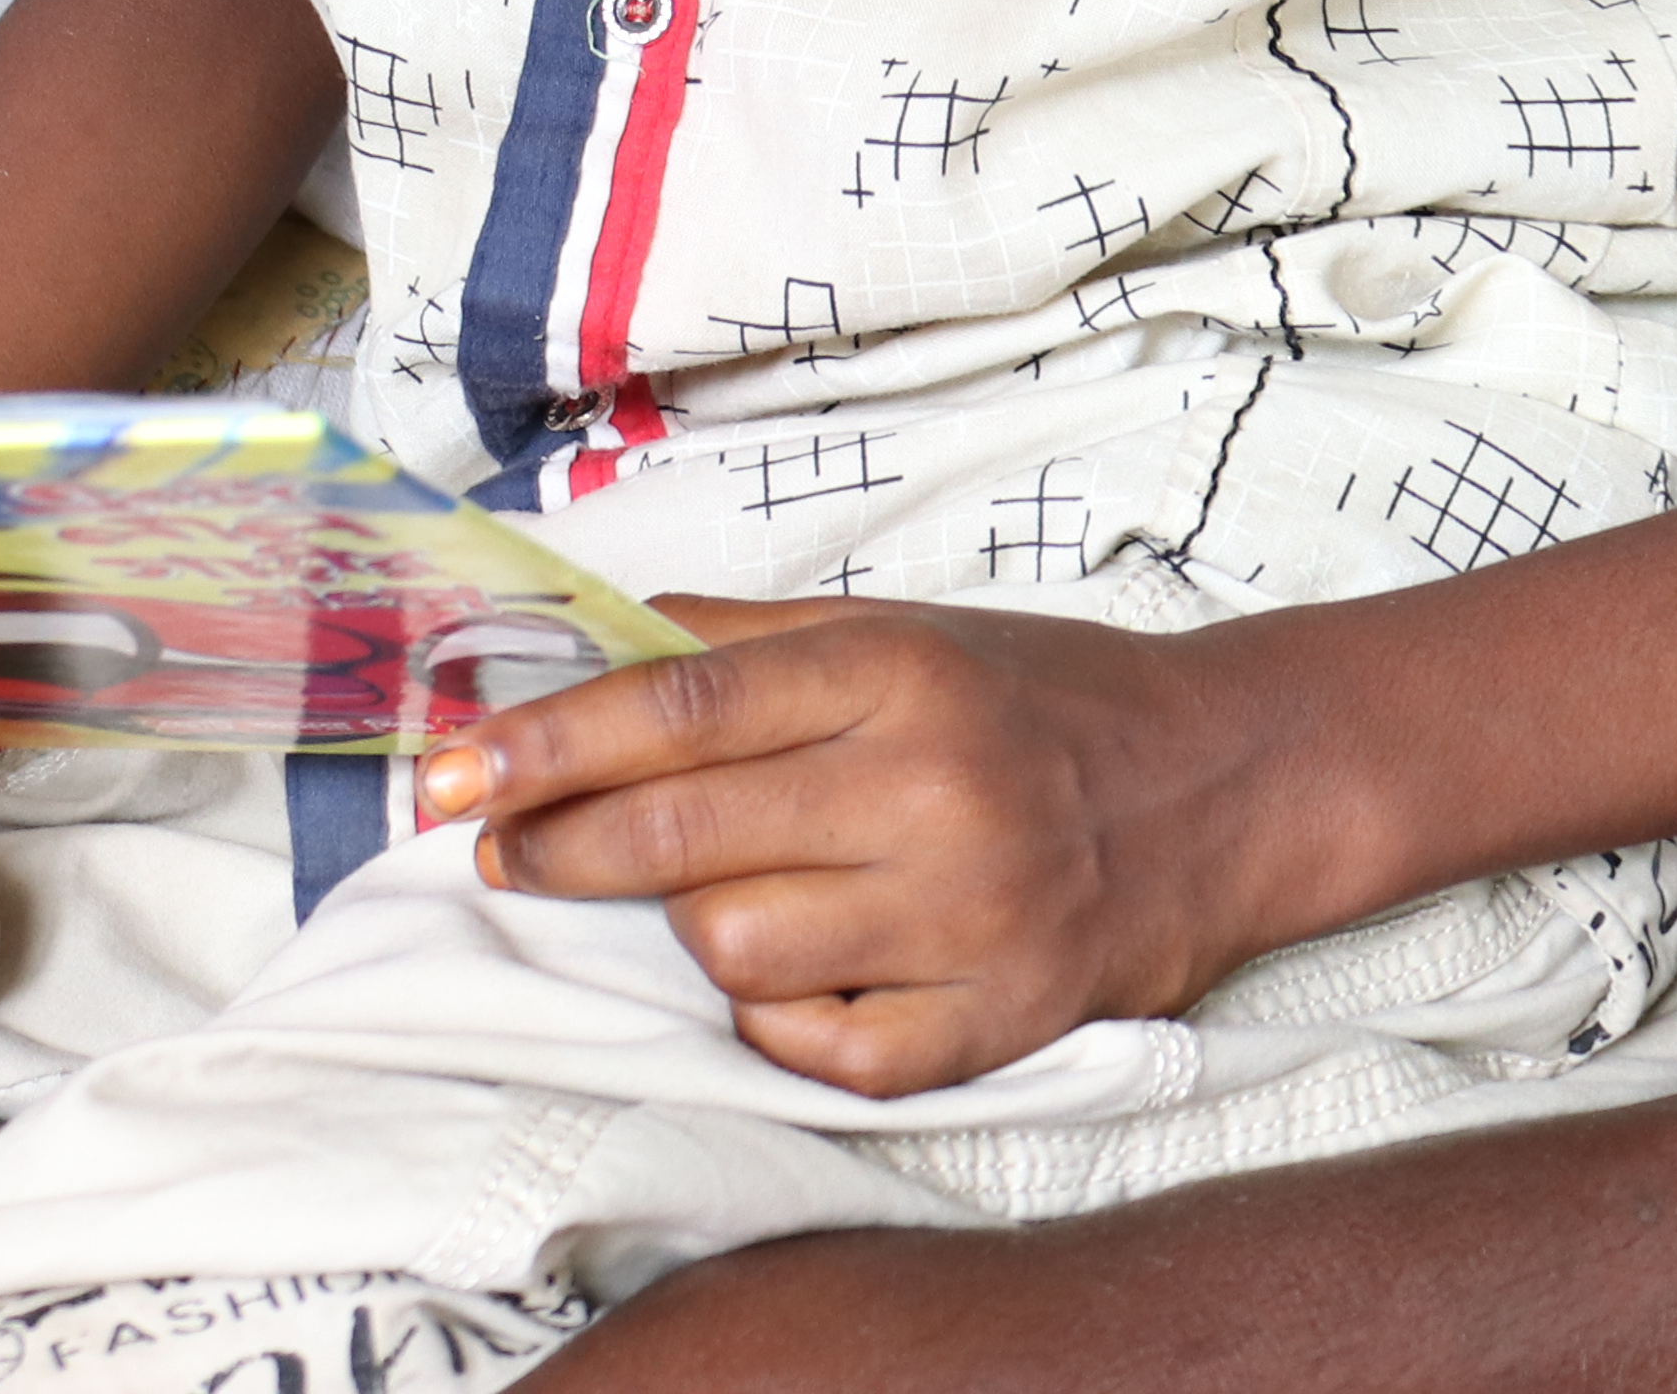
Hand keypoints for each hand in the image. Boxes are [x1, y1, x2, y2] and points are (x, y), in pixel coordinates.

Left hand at [417, 597, 1312, 1097]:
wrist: (1230, 782)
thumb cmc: (1039, 697)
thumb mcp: (901, 625)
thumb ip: (742, 637)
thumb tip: (588, 636)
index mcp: (894, 672)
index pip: (677, 710)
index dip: (545, 745)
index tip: (446, 773)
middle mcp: (932, 789)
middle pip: (683, 834)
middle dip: (558, 846)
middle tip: (499, 844)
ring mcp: (973, 913)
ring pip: (736, 948)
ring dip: (695, 928)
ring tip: (721, 893)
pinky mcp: (1007, 1018)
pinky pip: (828, 1051)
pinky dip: (782, 1020)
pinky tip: (796, 971)